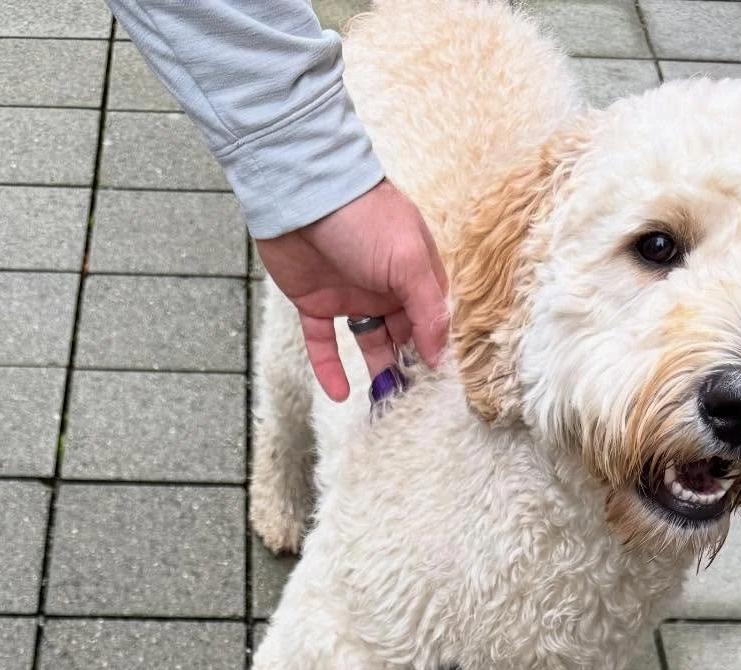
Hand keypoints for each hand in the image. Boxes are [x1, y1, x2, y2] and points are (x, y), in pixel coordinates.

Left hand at [255, 179, 448, 400]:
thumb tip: (440, 354)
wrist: (300, 193)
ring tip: (381, 404)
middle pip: (402, 335)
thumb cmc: (363, 218)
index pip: (431, 318)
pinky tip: (339, 394)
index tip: (436, 382)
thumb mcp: (407, 261)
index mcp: (413, 272)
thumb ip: (427, 308)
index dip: (434, 348)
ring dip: (375, 371)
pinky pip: (323, 343)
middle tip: (410, 401)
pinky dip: (329, 369)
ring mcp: (350, 295)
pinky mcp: (314, 302)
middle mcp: (384, 286)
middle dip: (407, 366)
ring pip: (367, 342)